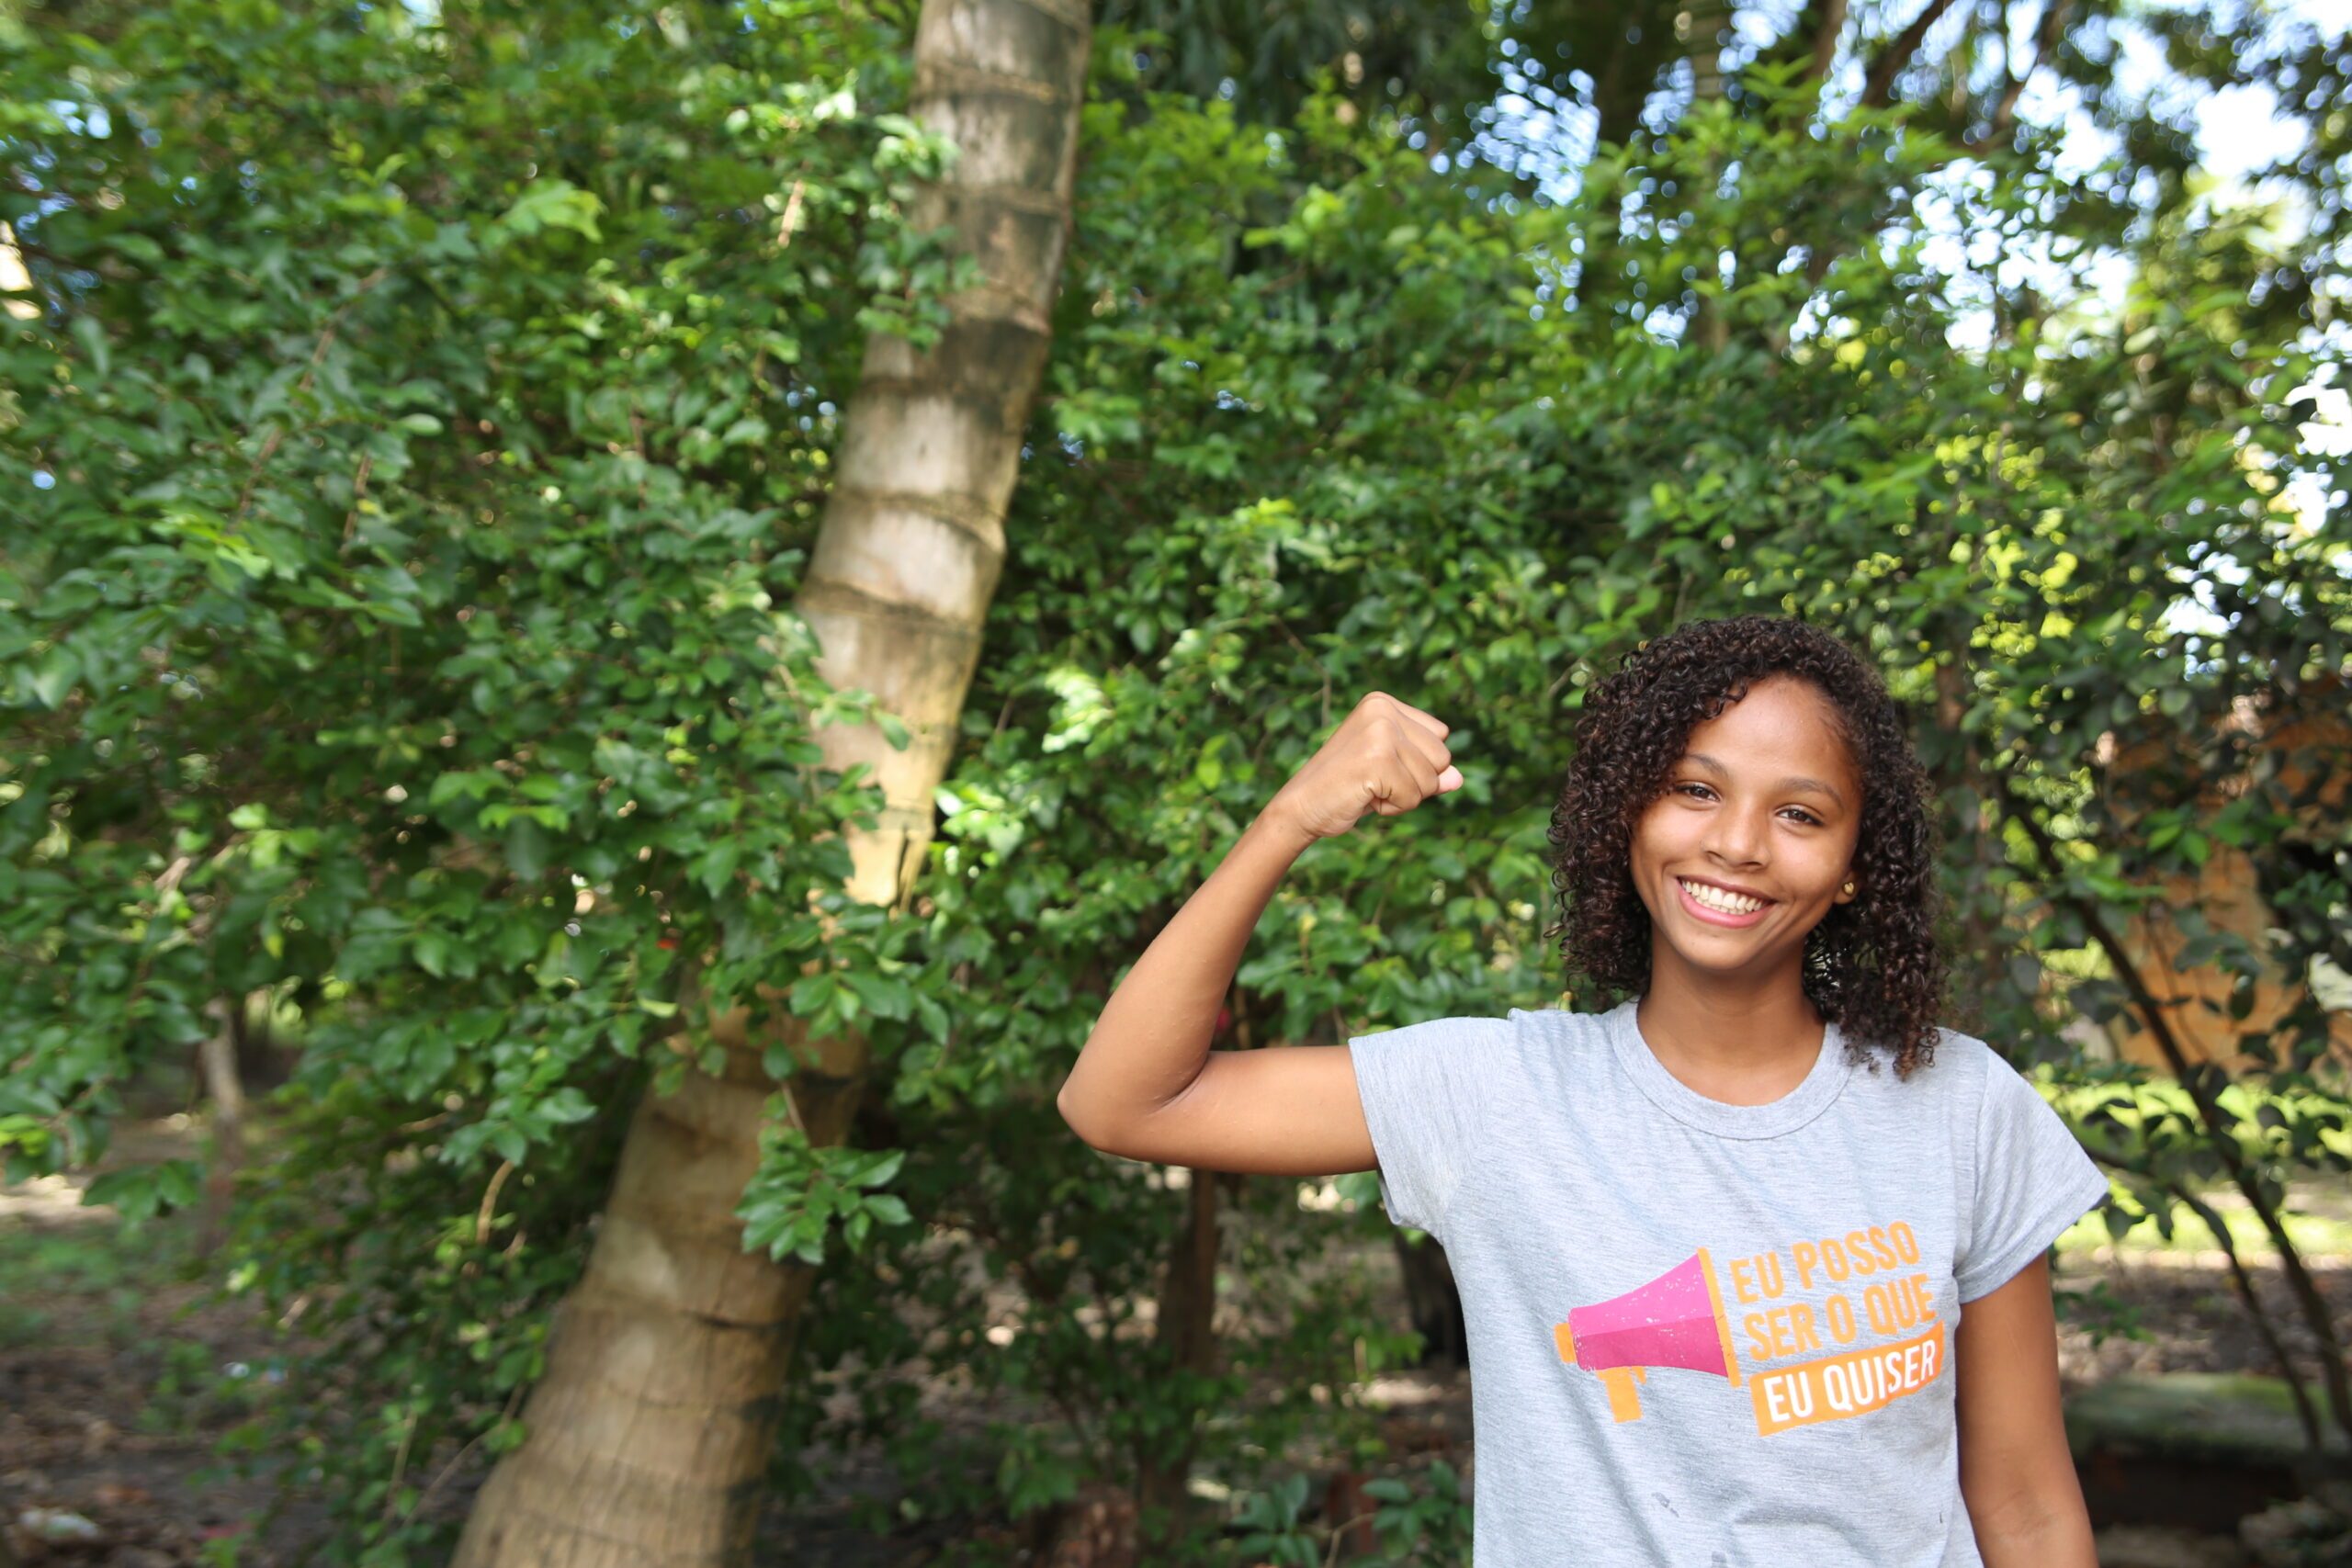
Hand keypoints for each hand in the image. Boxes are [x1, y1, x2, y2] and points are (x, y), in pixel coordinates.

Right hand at [1265, 692, 1461, 842]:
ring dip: (1403, 797)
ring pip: (1431, 781)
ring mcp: (1380, 732)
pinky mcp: (1377, 759)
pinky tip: (1363, 797)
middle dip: (1415, 782)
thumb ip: (1427, 771)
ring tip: (1367, 789)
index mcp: (1384, 703)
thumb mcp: (1393, 774)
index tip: (1379, 767)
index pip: (1440, 737)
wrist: (1300, 807)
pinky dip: (1391, 808)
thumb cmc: (1345, 788)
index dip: (1418, 764)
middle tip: (1372, 781)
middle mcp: (1383, 710)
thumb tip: (1458, 778)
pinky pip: (1413, 798)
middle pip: (1442, 758)